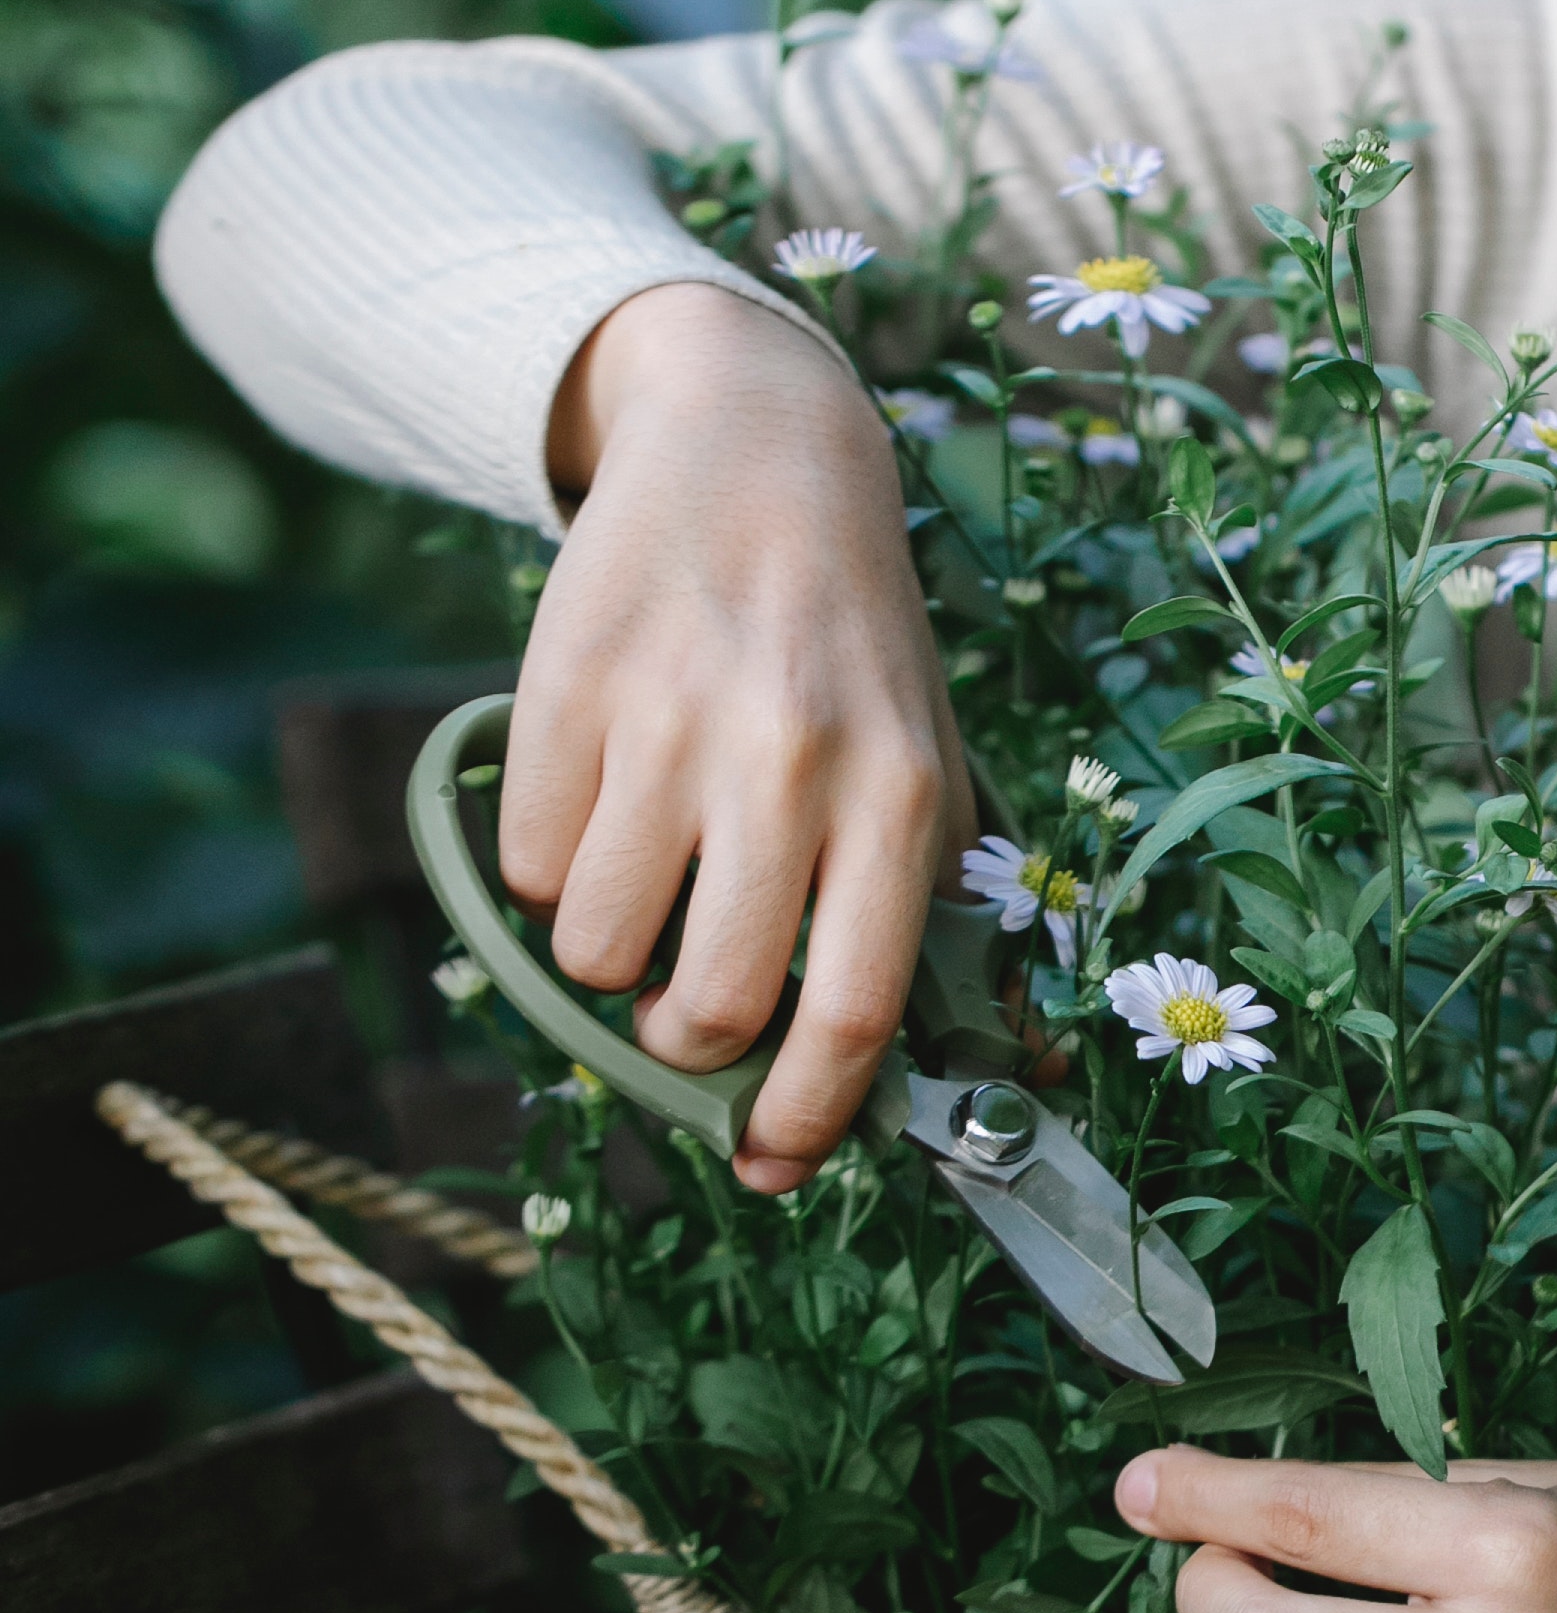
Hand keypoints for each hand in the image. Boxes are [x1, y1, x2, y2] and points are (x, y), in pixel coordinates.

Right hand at [506, 282, 970, 1190]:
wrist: (759, 449)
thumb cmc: (854, 639)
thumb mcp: (933, 751)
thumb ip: (937, 904)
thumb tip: (977, 1075)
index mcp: (901, 795)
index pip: (856, 1009)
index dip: (805, 1118)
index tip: (769, 1164)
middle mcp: (791, 764)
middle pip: (711, 1005)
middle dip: (685, 1046)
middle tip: (685, 1009)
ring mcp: (670, 726)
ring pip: (593, 949)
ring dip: (605, 955)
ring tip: (645, 878)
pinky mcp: (564, 691)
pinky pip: (523, 864)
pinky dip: (545, 867)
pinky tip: (596, 798)